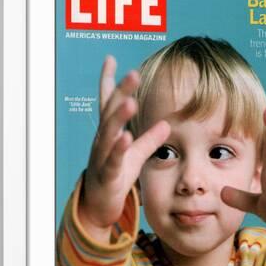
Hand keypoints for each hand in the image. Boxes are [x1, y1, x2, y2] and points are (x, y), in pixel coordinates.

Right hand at [78, 55, 170, 241]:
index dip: (109, 82)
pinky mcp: (107, 175)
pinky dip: (118, 148)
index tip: (110, 59)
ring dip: (119, 117)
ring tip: (131, 102)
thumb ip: (149, 139)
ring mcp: (102, 157)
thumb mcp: (136, 155)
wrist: (99, 206)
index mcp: (110, 133)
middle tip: (133, 73)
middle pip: (111, 112)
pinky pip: (112, 160)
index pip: (109, 103)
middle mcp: (103, 141)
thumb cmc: (116, 176)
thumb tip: (167, 123)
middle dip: (121, 92)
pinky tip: (126, 137)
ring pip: (109, 134)